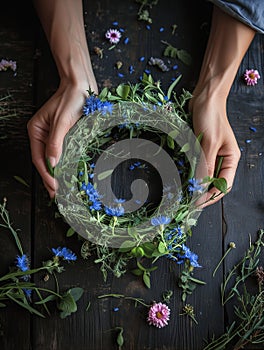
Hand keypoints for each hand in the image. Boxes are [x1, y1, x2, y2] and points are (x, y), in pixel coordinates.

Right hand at [27, 81, 95, 197]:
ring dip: (56, 174)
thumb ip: (56, 143)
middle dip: (50, 178)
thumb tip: (52, 164)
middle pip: (44, 161)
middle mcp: (42, 134)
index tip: (54, 188)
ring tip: (61, 189)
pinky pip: (61, 153)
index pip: (39, 158)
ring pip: (52, 159)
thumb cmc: (71, 99)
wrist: (81, 84)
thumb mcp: (62, 121)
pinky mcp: (64, 135)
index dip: (46, 175)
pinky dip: (63, 165)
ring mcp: (52, 135)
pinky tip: (67, 174)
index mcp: (36, 130)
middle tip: (56, 195)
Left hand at [189, 90, 240, 206]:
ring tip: (185, 194)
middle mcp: (223, 159)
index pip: (224, 185)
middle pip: (215, 183)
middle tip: (189, 202)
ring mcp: (212, 155)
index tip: (197, 203)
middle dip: (204, 194)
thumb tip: (200, 187)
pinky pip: (197, 167)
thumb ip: (205, 165)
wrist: (205, 97)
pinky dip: (191, 174)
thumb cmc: (210, 116)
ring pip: (205, 177)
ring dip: (196, 185)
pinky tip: (183, 179)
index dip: (211, 196)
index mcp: (231, 159)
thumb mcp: (208, 143)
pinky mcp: (201, 150)